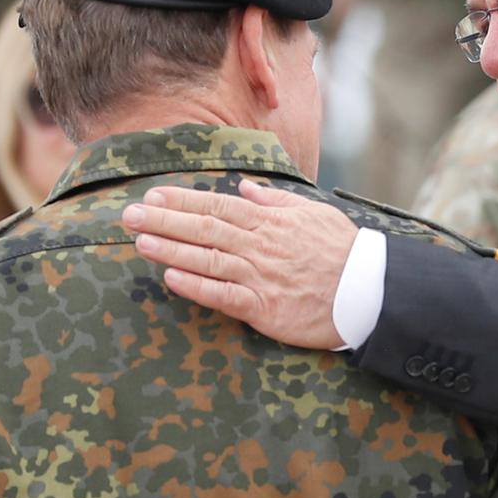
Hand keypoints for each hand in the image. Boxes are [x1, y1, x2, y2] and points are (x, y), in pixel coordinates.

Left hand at [123, 182, 359, 349]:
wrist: (368, 292)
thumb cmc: (343, 251)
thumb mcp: (312, 213)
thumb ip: (275, 200)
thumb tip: (245, 188)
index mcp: (270, 222)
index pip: (217, 207)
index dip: (182, 201)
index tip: (152, 195)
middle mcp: (261, 246)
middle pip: (205, 229)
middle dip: (164, 221)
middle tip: (129, 215)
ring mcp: (261, 277)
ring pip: (208, 260)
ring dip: (172, 250)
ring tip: (140, 242)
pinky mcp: (265, 309)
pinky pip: (224, 297)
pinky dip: (197, 287)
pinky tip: (171, 279)